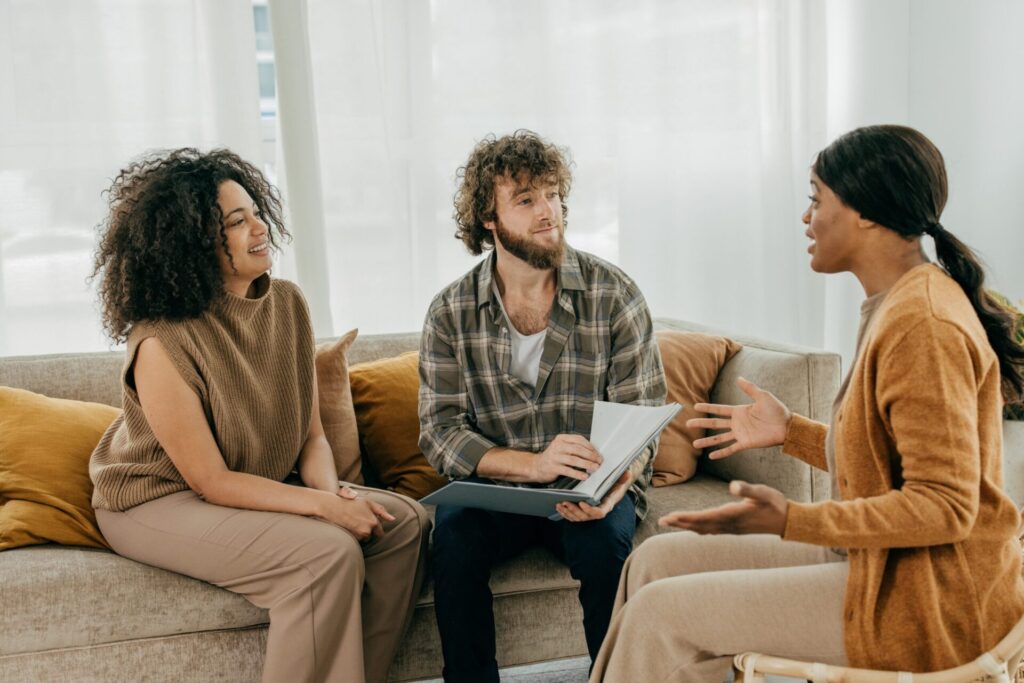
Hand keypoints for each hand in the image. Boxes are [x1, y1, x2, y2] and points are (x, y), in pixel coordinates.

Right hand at [318, 490, 395, 540]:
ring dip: (360, 533)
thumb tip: (393, 520)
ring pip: (363, 538)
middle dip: (368, 531)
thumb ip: (381, 511)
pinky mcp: (350, 538)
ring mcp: (358, 536)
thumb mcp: (368, 503)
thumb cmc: (351, 503)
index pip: (380, 532)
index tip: (368, 523)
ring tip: (353, 522)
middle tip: (359, 521)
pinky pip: (356, 540)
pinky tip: (349, 526)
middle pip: (371, 536)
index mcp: (374, 522)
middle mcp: (367, 531)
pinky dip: (353, 535)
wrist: (333, 507)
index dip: (375, 528)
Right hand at [530, 434, 601, 483]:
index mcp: (561, 438)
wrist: (536, 466)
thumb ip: (574, 447)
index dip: (590, 447)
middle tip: (599, 461)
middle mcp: (557, 446)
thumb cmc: (553, 457)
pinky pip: (568, 470)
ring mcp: (554, 456)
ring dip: (587, 464)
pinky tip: (585, 476)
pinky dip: (578, 474)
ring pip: (574, 460)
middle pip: (578, 449)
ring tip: (595, 468)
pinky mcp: (553, 467)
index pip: (579, 440)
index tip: (598, 453)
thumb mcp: (562, 448)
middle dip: (591, 456)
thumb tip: (594, 452)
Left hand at [557, 471, 631, 522]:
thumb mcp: (620, 480)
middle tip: (565, 502)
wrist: (612, 488)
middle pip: (585, 517)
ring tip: (559, 504)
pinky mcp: (583, 512)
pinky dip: (565, 513)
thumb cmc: (615, 484)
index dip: (590, 510)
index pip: (599, 513)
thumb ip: (623, 478)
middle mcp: (598, 511)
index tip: (582, 503)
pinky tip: (558, 506)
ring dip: (567, 512)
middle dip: (574, 510)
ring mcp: (590, 513)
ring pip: (577, 518)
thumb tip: (628, 473)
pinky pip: (573, 516)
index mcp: (607, 505)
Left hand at [657, 480, 787, 535]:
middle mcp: (729, 524)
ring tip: (671, 523)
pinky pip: (711, 530)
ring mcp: (732, 528)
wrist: (789, 521)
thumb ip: (747, 489)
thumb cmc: (776, 504)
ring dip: (686, 526)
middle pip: (699, 525)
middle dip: (680, 522)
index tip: (671, 517)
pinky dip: (698, 528)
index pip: (704, 517)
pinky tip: (693, 527)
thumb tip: (732, 486)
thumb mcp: (763, 492)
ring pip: (704, 529)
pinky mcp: (735, 529)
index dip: (686, 517)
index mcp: (733, 514)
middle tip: (661, 521)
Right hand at [686, 377, 790, 458]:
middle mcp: (737, 423)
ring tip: (694, 443)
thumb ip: (749, 388)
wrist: (787, 426)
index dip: (707, 408)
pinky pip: (730, 448)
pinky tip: (711, 456)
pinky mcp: (745, 443)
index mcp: (739, 411)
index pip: (719, 410)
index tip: (695, 407)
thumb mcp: (762, 396)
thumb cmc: (777, 410)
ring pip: (719, 438)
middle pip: (715, 424)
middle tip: (688, 423)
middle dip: (701, 423)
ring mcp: (740, 434)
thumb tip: (738, 378)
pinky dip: (721, 453)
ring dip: (707, 441)